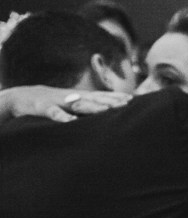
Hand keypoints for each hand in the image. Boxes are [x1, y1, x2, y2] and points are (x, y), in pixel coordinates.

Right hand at [0, 85, 130, 122]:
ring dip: (92, 106)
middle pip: (94, 99)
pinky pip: (53, 112)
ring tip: (106, 109)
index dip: (116, 97)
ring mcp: (58, 101)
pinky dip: (61, 116)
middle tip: (126, 104)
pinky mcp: (43, 107)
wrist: (24, 96)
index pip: (101, 96)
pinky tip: (70, 121)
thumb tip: (109, 114)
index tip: (132, 100)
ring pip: (77, 104)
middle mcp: (72, 97)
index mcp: (80, 97)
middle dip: (110, 100)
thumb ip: (89, 108)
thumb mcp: (73, 104)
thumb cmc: (54, 103)